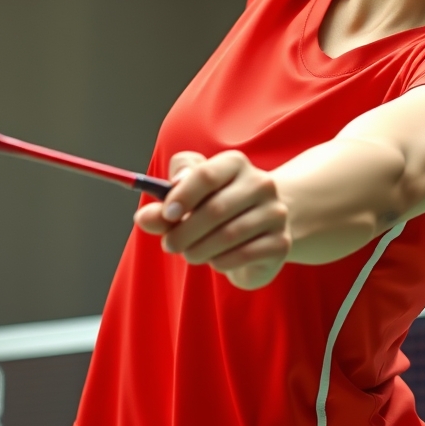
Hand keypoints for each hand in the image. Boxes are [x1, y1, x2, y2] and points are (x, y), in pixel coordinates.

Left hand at [133, 151, 289, 289]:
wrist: (260, 226)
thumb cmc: (215, 206)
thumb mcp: (187, 199)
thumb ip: (163, 205)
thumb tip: (143, 217)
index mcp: (235, 163)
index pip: (206, 174)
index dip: (182, 195)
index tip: (166, 215)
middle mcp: (261, 183)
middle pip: (215, 209)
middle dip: (185, 232)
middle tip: (169, 245)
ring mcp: (275, 213)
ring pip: (229, 235)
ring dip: (200, 250)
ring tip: (190, 253)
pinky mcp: (281, 242)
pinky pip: (243, 255)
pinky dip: (221, 262)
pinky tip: (215, 259)